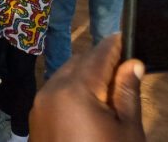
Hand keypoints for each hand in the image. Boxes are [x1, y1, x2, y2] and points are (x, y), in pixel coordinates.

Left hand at [30, 34, 144, 141]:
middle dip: (99, 62)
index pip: (97, 56)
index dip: (112, 46)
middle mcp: (51, 91)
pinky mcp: (35, 118)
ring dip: (84, 76)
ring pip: (63, 76)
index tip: (123, 38)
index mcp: (75, 90)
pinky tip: (89, 104)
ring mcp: (39, 105)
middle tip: (123, 69)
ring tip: (109, 90)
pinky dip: (70, 90)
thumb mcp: (126, 129)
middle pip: (78, 63)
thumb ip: (127, 92)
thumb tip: (131, 64)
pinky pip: (53, 93)